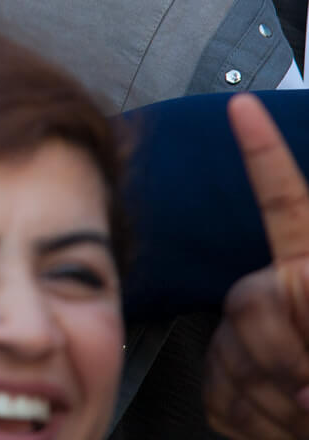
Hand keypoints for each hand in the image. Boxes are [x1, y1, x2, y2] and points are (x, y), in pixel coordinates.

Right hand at [203, 94, 308, 438]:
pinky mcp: (227, 382)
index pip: (285, 203)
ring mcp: (246, 338)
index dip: (262, 154)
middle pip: (247, 301)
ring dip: (272, 400)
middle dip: (282, 355)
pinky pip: (216, 392)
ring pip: (227, 353)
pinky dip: (252, 421)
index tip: (244, 108)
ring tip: (308, 418)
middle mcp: (276, 298)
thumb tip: (300, 349)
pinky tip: (282, 426)